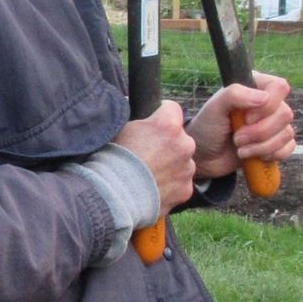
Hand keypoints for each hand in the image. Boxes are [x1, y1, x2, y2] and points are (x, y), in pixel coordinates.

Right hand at [115, 101, 195, 215]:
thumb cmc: (115, 157)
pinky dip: (171, 184)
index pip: (172, 107)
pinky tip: (153, 187)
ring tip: (148, 173)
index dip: (160, 113)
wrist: (116, 193)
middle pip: (180, 137)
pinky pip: (181, 182)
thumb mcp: (123, 127)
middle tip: (147, 152)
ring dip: (171, 164)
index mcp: (168, 124)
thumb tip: (133, 108)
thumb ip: (140, 120)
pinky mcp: (186, 189)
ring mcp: (187, 168)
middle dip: (168, 142)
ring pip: (182, 160)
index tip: (151, 122)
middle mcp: (184, 144)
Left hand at [187, 72, 294, 179]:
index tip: (246, 118)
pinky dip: (271, 155)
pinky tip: (252, 155)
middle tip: (237, 138)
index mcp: (254, 86)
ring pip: (287, 133)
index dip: (267, 106)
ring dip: (262, 146)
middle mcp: (268, 103)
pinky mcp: (277, 143)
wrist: (205, 155)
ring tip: (240, 148)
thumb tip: (264, 98)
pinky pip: (289, 148)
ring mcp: (274, 124)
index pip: (279, 87)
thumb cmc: (207, 127)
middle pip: (285, 114)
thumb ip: (235, 95)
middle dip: (260, 132)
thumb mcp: (214, 107)